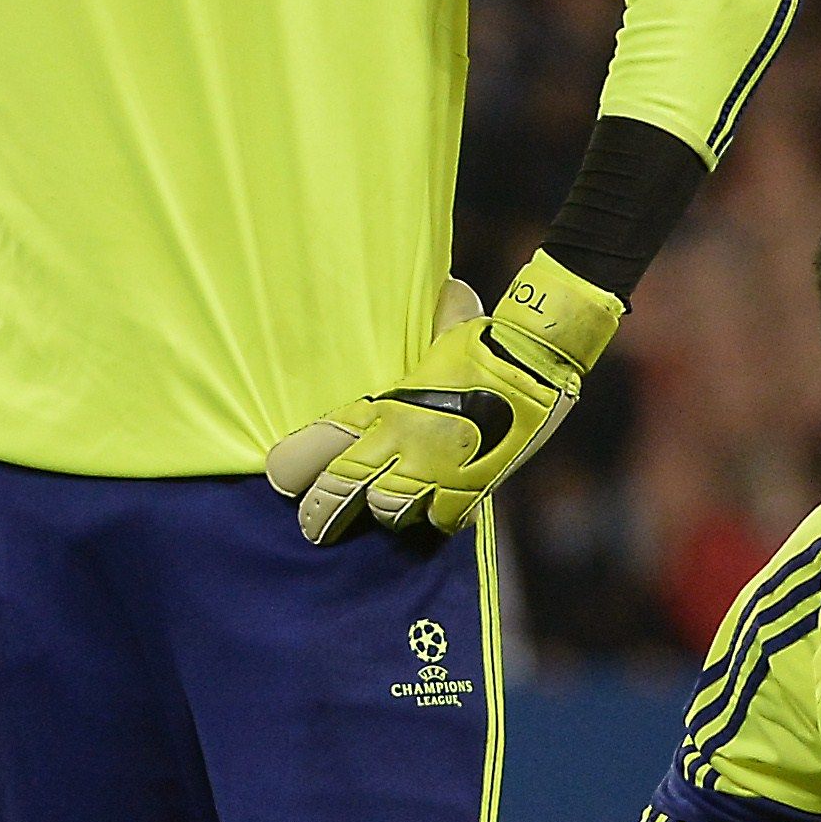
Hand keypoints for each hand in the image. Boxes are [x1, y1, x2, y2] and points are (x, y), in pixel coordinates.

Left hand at [265, 254, 622, 544]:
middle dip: (319, 514)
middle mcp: (402, 447)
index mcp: (381, 410)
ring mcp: (437, 473)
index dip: (290, 468)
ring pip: (389, 514)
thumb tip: (431, 296)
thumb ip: (413, 337)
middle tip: (311, 526)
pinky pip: (442, 521)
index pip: (315, 448)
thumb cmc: (483, 334)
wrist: (539, 359)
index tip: (281, 475)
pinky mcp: (474, 489)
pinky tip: (432, 512)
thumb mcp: (432, 335)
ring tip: (377, 516)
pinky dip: (436, 519)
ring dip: (380, 516)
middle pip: (339, 495)